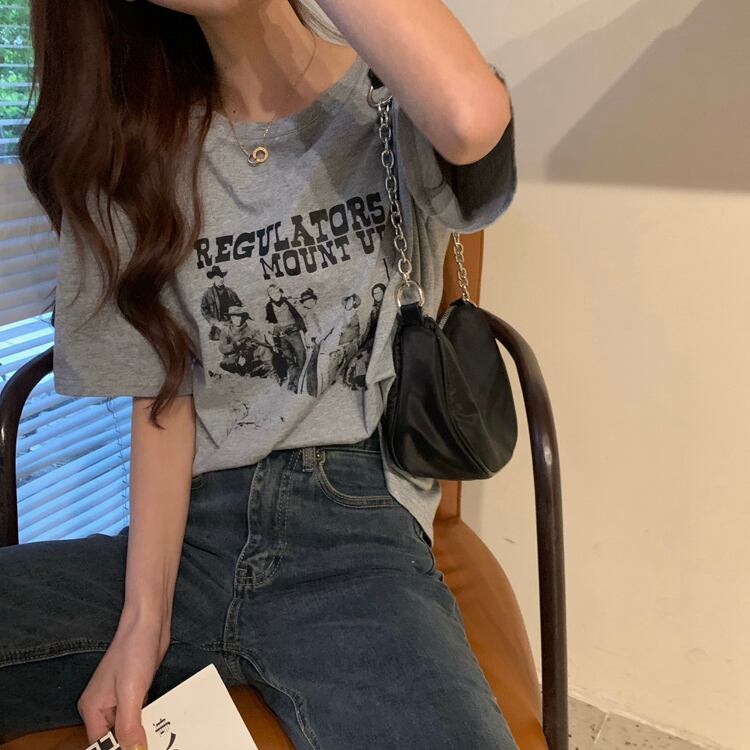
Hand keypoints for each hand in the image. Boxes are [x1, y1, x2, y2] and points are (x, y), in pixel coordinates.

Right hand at [77, 612, 169, 748]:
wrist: (149, 621)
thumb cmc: (134, 650)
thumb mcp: (130, 693)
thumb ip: (128, 726)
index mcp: (93, 709)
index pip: (101, 744)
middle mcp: (103, 706)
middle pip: (115, 737)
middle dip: (133, 743)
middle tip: (155, 744)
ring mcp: (120, 698)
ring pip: (130, 726)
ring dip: (144, 733)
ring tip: (161, 739)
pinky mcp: (136, 690)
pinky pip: (141, 713)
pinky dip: (151, 719)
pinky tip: (164, 723)